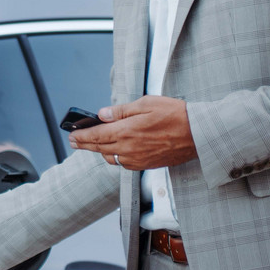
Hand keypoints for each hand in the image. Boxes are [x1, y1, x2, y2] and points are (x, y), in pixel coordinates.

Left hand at [68, 95, 197, 169]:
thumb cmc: (175, 114)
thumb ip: (121, 111)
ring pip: (111, 157)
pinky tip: (115, 151)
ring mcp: (138, 159)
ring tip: (93, 144)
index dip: (81, 136)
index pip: (96, 135)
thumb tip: (102, 114)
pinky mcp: (147, 165)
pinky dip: (116, 157)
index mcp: (126, 131)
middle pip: (99, 148)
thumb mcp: (145, 104)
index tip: (71, 135)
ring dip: (100, 151)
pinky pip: (124, 164)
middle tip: (74, 141)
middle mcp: (129, 149)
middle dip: (85, 144)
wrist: (198, 133)